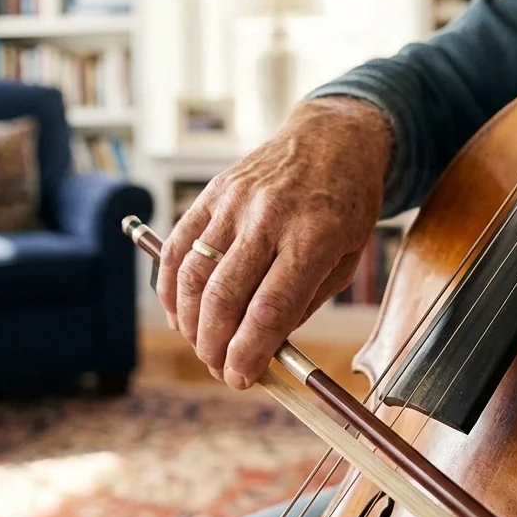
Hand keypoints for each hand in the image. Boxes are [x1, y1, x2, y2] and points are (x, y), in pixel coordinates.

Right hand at [156, 96, 391, 389]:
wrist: (331, 138)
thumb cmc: (345, 204)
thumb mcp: (345, 257)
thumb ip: (303, 301)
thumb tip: (262, 348)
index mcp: (313, 236)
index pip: (269, 308)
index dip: (249, 352)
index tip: (241, 379)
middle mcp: (269, 217)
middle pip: (225, 296)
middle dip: (215, 346)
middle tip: (220, 369)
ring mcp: (235, 202)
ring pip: (194, 274)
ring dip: (191, 322)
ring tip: (202, 346)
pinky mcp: (212, 193)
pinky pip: (179, 245)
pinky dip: (171, 286)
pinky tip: (179, 312)